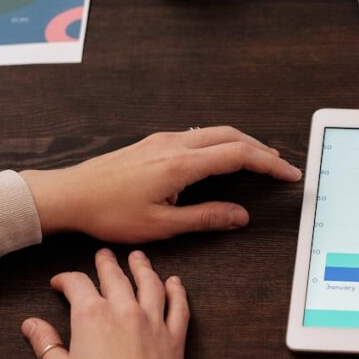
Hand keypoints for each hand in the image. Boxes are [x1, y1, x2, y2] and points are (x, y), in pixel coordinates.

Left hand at [21, 126, 302, 242]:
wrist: (69, 195)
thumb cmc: (109, 213)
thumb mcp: (161, 226)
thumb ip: (206, 218)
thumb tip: (240, 216)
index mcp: (181, 164)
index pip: (239, 155)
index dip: (269, 164)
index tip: (289, 174)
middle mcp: (175, 144)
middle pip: (232, 136)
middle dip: (262, 149)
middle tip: (281, 166)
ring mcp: (163, 140)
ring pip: (215, 132)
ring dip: (242, 143)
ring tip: (260, 159)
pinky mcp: (154, 143)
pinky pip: (198, 134)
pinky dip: (221, 142)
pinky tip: (222, 156)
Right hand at [21, 249, 187, 358]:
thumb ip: (45, 342)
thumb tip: (31, 324)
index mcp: (92, 317)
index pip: (78, 284)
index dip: (66, 279)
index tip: (60, 282)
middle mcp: (124, 311)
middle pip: (116, 277)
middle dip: (106, 263)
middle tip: (103, 255)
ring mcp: (153, 322)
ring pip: (150, 284)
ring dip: (143, 267)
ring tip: (138, 258)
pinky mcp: (174, 338)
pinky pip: (179, 306)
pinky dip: (178, 291)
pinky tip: (175, 283)